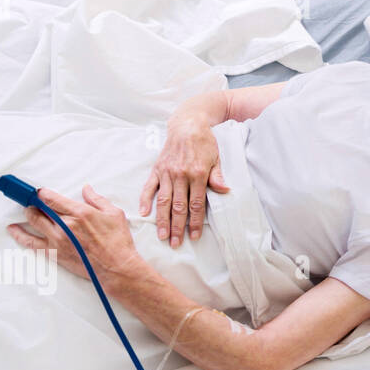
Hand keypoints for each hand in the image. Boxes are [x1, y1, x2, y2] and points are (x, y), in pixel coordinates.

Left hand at [7, 185, 145, 284]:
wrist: (116, 266)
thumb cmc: (117, 241)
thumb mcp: (114, 214)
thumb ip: (97, 200)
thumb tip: (86, 189)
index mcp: (80, 213)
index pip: (52, 199)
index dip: (43, 193)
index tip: (40, 192)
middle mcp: (66, 225)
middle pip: (40, 209)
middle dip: (34, 203)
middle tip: (32, 200)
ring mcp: (58, 240)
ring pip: (34, 222)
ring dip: (28, 214)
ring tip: (27, 211)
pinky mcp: (54, 253)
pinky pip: (31, 243)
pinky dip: (20, 235)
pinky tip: (14, 230)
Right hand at [140, 121, 228, 247]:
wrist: (188, 124)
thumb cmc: (205, 142)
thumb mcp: (216, 158)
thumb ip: (217, 176)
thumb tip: (225, 191)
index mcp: (198, 174)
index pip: (196, 204)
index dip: (195, 222)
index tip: (194, 236)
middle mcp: (181, 175)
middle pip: (179, 207)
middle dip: (178, 227)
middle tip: (176, 244)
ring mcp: (167, 173)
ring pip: (164, 201)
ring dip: (163, 220)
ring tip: (163, 236)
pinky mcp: (157, 169)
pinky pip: (149, 187)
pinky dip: (145, 200)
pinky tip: (144, 214)